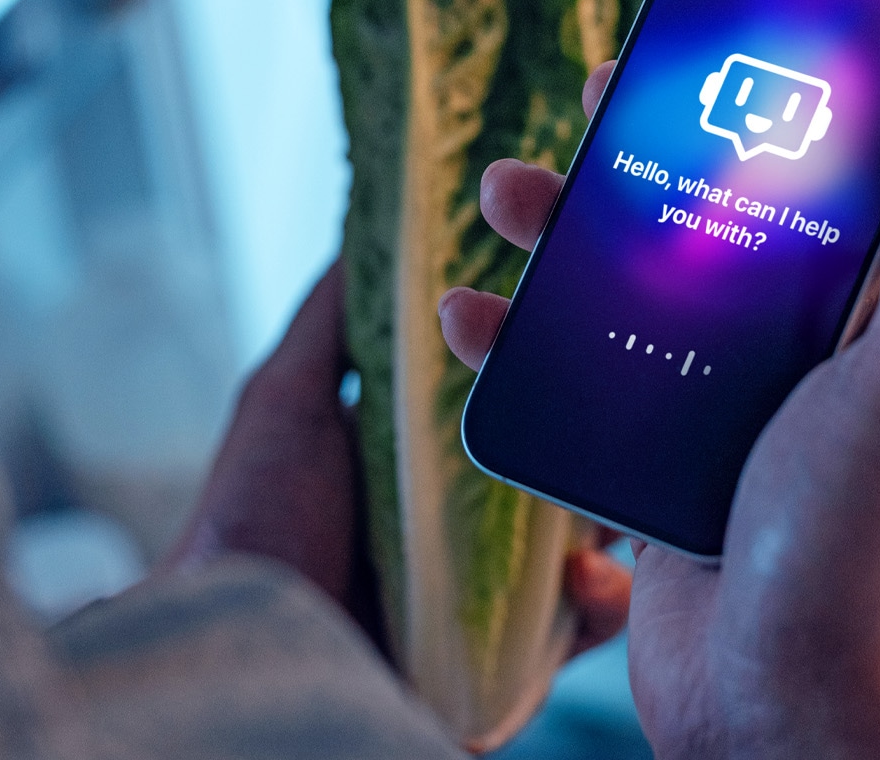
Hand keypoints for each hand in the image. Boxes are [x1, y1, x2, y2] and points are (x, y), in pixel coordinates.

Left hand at [166, 258, 630, 660]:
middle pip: (559, 457)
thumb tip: (377, 219)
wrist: (248, 660)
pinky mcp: (510, 657)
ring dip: (612, 508)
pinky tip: (588, 578)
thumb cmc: (249, 523)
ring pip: (586, 534)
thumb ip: (333, 319)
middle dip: (600, 428)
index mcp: (421, 452)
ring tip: (616, 488)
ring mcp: (491, 586)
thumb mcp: (284, 400)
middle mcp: (463, 516)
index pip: (506, 391)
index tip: (582, 302)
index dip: (547, 352)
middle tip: (630, 396)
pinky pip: (582, 625)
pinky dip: (602, 601)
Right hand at [440, 63, 879, 759]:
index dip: (772, 110)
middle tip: (596, 93)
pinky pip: (576, 376)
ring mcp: (720, 406)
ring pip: (627, 288)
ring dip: (560, 234)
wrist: (785, 713)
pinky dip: (518, 344)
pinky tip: (467, 319)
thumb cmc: (875, 550)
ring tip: (503, 191)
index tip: (719, 46)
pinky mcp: (651, 458)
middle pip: (708, 220)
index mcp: (878, 323)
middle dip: (647, 153)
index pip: (823, 186)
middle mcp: (801, 355)